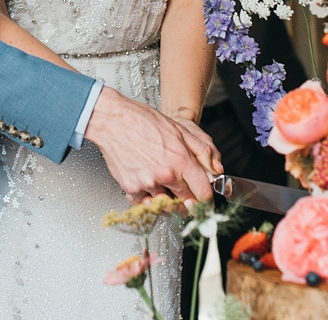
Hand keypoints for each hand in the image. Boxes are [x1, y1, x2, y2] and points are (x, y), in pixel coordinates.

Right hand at [84, 88, 221, 202]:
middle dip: (188, 202)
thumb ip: (202, 152)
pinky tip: (149, 185)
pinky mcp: (132, 188)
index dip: (206, 200)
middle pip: (185, 205)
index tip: (205, 201)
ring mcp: (147, 184)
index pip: (203, 194)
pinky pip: (145, 204)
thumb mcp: (180, 130)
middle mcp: (165, 175)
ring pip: (165, 206)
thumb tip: (215, 170)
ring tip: (165, 187)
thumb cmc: (143, 121)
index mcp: (181, 160)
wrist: (113, 120)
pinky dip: (148, 199)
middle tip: (185, 195)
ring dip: (167, 201)